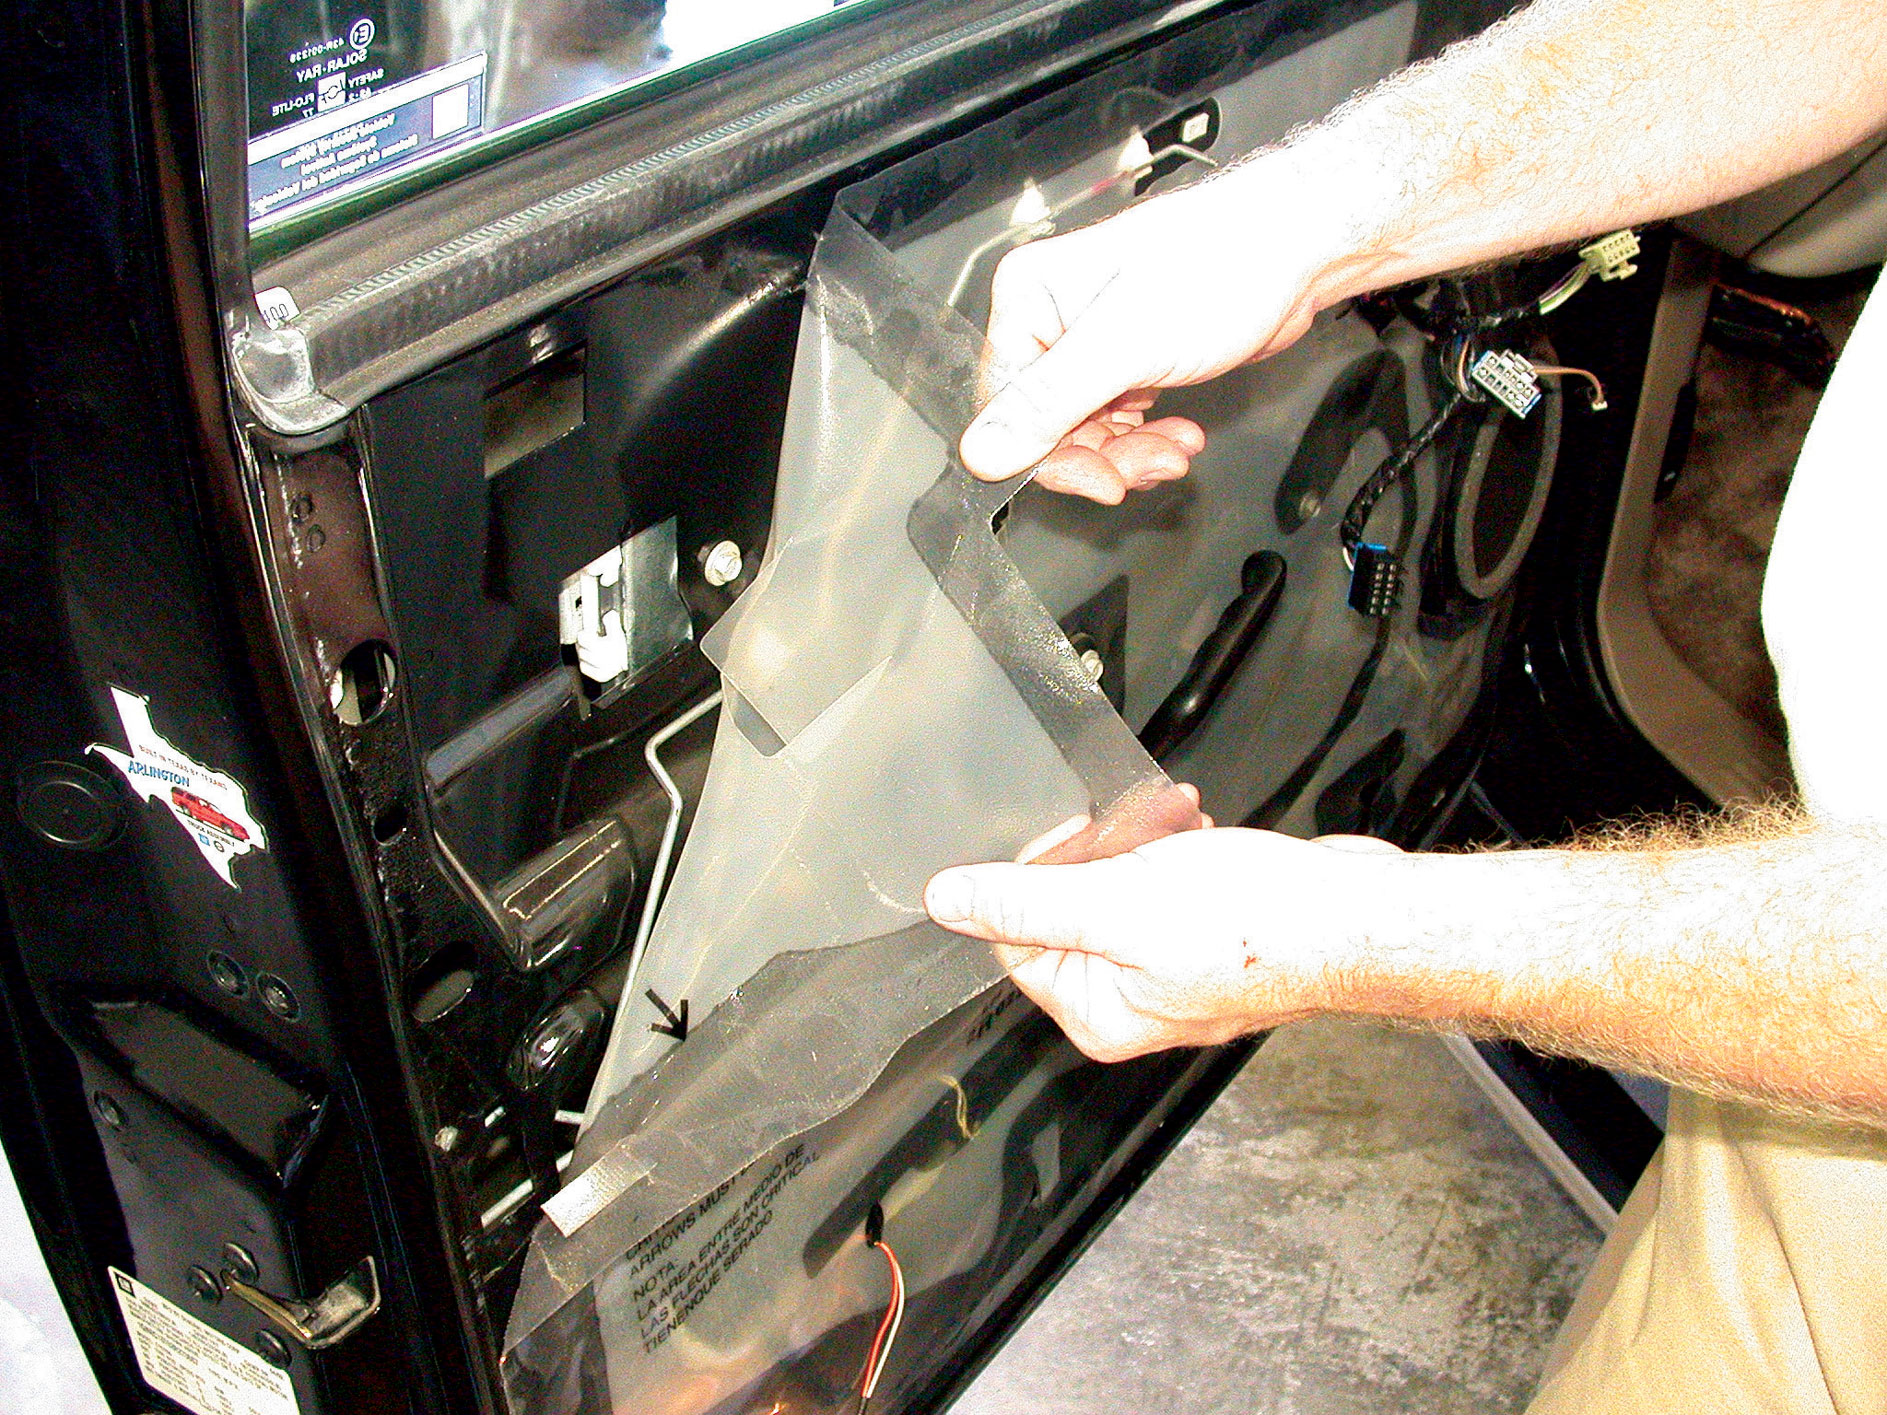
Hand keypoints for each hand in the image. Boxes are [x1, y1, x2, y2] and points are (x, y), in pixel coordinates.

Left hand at [925, 826, 1403, 1060]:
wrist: (1359, 915)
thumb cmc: (1255, 925)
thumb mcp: (1117, 904)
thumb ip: (1026, 901)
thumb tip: (945, 902)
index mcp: (1096, 1014)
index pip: (1016, 939)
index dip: (1034, 876)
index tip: (1071, 836)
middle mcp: (1128, 1002)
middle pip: (1065, 909)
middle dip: (1096, 853)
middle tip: (1134, 828)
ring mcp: (1170, 971)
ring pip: (1116, 887)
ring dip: (1139, 843)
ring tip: (1179, 824)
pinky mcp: (1207, 936)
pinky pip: (1162, 886)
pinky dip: (1174, 849)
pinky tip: (1199, 831)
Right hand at [959, 155, 1357, 499]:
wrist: (1293, 249)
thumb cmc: (1220, 265)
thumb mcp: (1126, 342)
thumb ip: (1048, 402)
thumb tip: (980, 453)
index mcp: (1028, 300)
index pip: (1006, 407)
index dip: (1048, 456)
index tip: (1100, 482)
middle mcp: (1050, 321)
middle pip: (1046, 427)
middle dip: (1102, 456)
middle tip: (1152, 466)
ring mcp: (1089, 343)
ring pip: (1086, 433)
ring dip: (1131, 453)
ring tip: (1176, 449)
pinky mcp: (1127, 360)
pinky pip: (1117, 422)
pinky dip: (1148, 439)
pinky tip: (1181, 435)